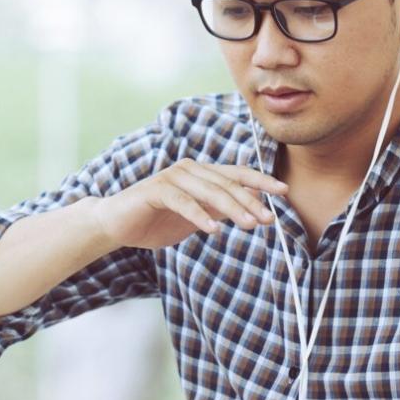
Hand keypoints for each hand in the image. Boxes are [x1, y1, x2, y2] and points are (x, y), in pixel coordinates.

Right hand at [90, 158, 287, 250]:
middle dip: (250, 202)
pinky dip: (199, 215)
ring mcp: (171, 177)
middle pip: (227, 184)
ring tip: (249, 225)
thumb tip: (254, 205)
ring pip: (209, 191)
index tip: (284, 191)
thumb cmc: (155, 221)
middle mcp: (189, 170)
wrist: (116, 225)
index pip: (236, 174)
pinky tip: (213, 229)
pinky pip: (183, 202)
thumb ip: (220, 209)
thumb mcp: (196, 217)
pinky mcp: (155, 190)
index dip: (261, 181)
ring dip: (232, 209)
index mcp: (200, 174)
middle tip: (268, 219)